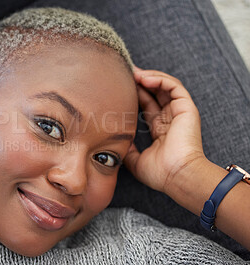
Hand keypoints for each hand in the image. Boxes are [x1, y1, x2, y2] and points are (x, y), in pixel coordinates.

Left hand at [124, 66, 206, 192]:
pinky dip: (159, 79)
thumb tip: (116, 142)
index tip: (119, 87)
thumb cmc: (160, 173)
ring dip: (148, 76)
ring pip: (164, 86)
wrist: (177, 176)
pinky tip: (144, 78)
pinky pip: (173, 86)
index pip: (146, 105)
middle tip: (124, 72)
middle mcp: (170, 118)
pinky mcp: (186, 108)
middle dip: (139, 81)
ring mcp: (179, 112)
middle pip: (154, 92)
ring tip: (132, 72)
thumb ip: (128, 150)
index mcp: (160, 129)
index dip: (134, 94)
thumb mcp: (136, 160)